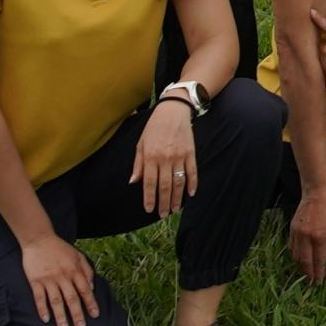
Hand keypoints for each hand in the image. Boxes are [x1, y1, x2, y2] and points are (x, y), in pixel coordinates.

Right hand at [19, 233, 99, 325]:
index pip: (85, 290)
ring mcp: (48, 279)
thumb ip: (87, 271)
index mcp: (75, 271)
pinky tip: (46, 319)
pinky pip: (39, 297)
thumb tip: (92, 288)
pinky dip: (42, 309)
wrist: (39, 240)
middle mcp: (63, 276)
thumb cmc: (60, 249)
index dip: (90, 303)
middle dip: (77, 314)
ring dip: (60, 316)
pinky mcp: (35, 281)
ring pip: (56, 301)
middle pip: (71, 298)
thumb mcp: (78, 256)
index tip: (95, 315)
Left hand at [131, 96, 198, 215]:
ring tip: (175, 209)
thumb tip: (133, 182)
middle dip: (164, 202)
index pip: (149, 183)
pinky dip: (192, 184)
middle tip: (164, 215)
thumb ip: (138, 164)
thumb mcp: (141, 144)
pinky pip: (192, 172)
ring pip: (178, 182)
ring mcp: (179, 156)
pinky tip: (190, 194)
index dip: (149, 198)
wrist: (173, 111)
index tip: (149, 209)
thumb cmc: (154, 128)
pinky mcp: (190, 153)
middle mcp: (165, 158)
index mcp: (150, 157)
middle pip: (164, 186)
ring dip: (177, 198)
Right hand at [288, 185, 325, 283]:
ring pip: (296, 255)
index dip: (318, 272)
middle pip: (305, 261)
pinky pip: (291, 247)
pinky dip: (295, 255)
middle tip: (311, 282)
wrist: (317, 192)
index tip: (318, 282)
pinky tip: (300, 259)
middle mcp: (306, 236)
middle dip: (308, 273)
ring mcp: (297, 233)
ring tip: (306, 273)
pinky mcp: (291, 229)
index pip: (318, 260)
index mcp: (319, 236)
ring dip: (300, 266)